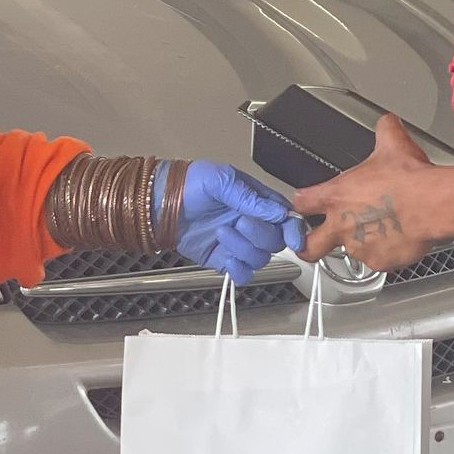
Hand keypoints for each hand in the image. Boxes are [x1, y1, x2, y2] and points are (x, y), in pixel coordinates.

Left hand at [160, 161, 301, 285]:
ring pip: (260, 258)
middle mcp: (252, 222)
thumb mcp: (220, 179)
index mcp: (257, 200)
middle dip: (259, 235)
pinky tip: (226, 257)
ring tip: (221, 232)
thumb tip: (277, 211)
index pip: (286, 218)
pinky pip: (243, 273)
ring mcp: (239, 242)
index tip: (292, 239)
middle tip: (238, 222)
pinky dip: (238, 269)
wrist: (160, 203)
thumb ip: (249, 197)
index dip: (294, 230)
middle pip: (276, 241)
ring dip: (243, 249)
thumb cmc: (189, 183)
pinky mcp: (224, 259)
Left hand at [294, 116, 437, 271]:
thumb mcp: (392, 144)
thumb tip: (388, 123)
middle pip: (309, 245)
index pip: (302, 202)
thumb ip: (384, 131)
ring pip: (352, 251)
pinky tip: (398, 238)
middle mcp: (342, 225)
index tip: (302, 206)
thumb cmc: (410, 179)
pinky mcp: (379, 262)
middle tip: (311, 244)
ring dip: (361, 242)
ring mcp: (359, 247)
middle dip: (306, 246)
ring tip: (382, 229)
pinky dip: (386, 252)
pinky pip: (378, 260)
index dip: (301, 204)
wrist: (432, 204)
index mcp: (336, 196)